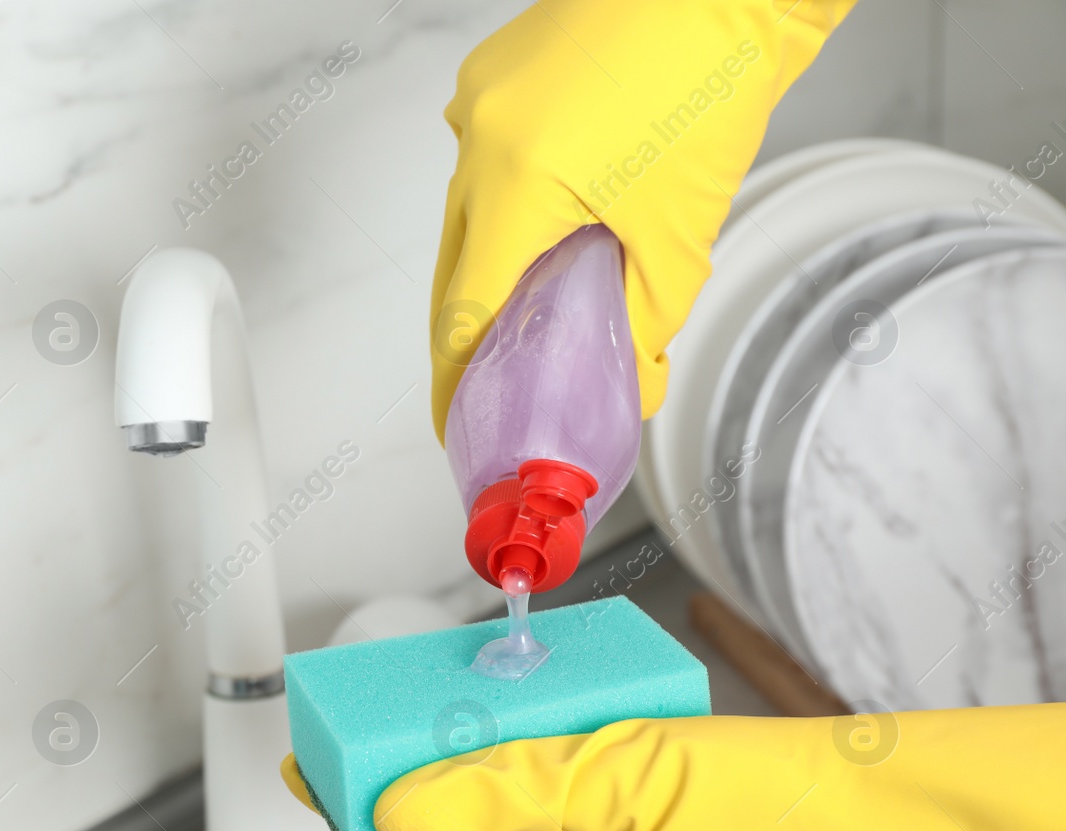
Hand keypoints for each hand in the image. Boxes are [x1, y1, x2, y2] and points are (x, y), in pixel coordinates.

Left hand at [284, 706, 1065, 830]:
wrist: (861, 810)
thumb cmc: (755, 811)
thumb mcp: (613, 786)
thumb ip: (500, 791)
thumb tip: (393, 806)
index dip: (355, 798)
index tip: (306, 759)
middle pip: (450, 817)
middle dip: (398, 768)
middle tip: (361, 711)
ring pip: (499, 791)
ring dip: (458, 745)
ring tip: (424, 693)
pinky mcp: (633, 809)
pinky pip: (551, 774)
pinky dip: (521, 735)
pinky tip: (520, 692)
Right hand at [428, 0, 855, 438]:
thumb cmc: (707, 80)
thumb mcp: (680, 229)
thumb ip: (648, 322)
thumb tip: (632, 385)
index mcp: (515, 182)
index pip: (464, 314)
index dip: (458, 382)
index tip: (457, 423)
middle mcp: (477, 139)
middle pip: (451, 269)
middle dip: (470, 333)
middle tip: (492, 384)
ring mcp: (475, 100)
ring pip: (464, 212)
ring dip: (490, 263)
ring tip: (533, 303)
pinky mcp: (490, 76)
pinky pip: (480, 160)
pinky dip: (506, 201)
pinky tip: (554, 214)